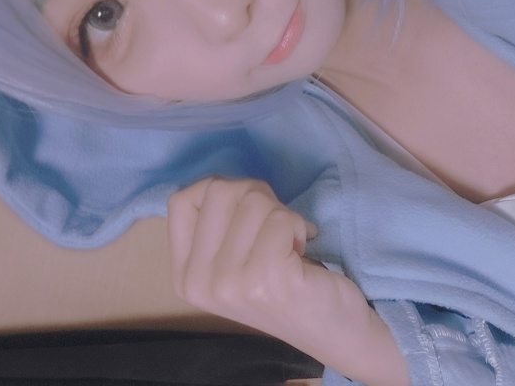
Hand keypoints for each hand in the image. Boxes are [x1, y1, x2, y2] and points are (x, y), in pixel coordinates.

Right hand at [168, 176, 318, 338]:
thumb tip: (223, 182)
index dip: (224, 192)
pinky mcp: (268, 280)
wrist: (332, 332)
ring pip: (253, 201)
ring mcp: (231, 284)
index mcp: (185, 276)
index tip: (249, 215)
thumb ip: (220, 224)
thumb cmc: (286, 286)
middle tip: (276, 227)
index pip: (182, 200)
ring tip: (290, 245)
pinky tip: (302, 252)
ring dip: (282, 214)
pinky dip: (299, 226)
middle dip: (258, 197)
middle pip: (219, 191)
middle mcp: (200, 283)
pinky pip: (281, 219)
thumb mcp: (235, 260)